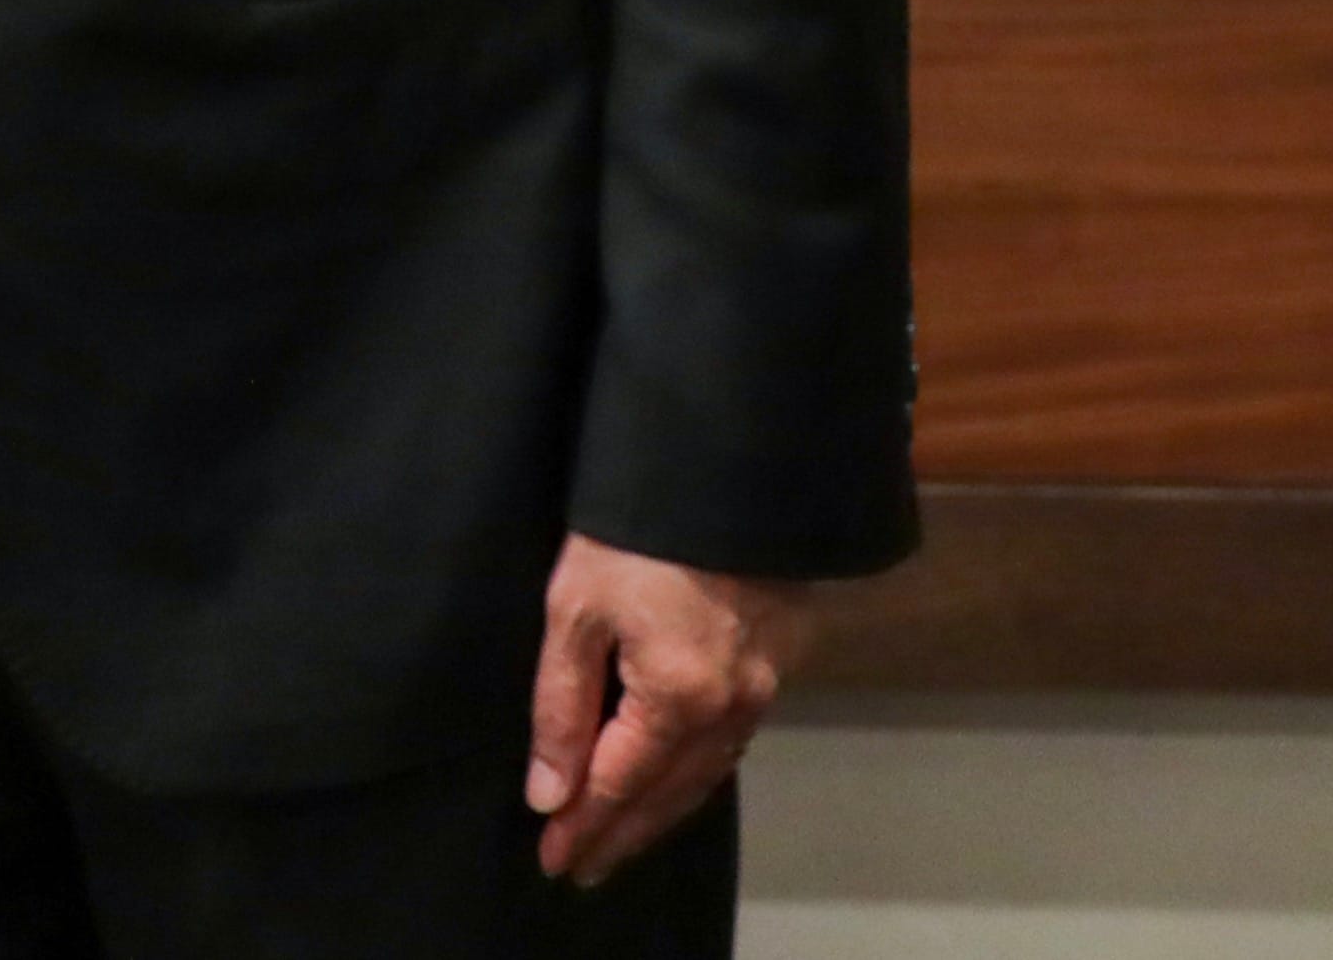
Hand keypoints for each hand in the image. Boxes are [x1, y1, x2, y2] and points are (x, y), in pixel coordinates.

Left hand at [525, 534, 813, 884]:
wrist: (729, 464)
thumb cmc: (637, 530)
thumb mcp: (576, 608)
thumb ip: (562, 706)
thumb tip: (550, 792)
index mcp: (679, 696)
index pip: (619, 783)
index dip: (584, 826)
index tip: (554, 861)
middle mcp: (732, 706)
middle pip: (669, 793)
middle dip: (622, 833)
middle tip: (583, 867)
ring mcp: (766, 687)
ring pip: (707, 774)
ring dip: (661, 811)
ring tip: (622, 837)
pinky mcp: (782, 661)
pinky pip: (733, 742)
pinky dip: (697, 773)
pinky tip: (676, 780)